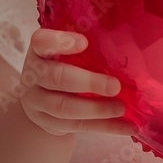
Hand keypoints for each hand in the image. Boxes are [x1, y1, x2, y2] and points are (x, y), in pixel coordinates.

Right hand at [19, 28, 135, 136]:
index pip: (42, 42)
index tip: (85, 42)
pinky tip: (128, 127)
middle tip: (115, 86)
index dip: (60, 41)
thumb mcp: (70, 49)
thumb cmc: (65, 63)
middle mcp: (33, 74)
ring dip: (96, 109)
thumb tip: (126, 35)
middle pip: (56, 78)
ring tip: (121, 108)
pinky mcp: (48, 123)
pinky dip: (105, 127)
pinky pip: (77, 126)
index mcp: (40, 50)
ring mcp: (37, 101)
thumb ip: (90, 44)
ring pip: (64, 108)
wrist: (43, 96)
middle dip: (88, 83)